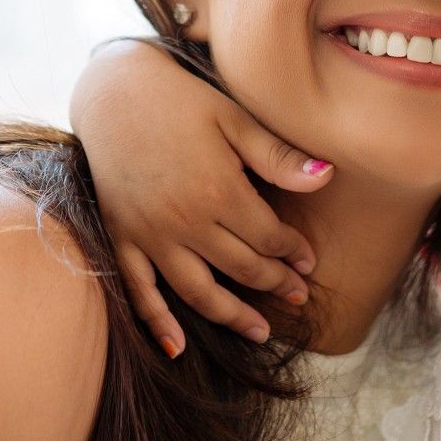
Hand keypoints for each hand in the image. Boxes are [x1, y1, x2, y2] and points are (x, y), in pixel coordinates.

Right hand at [66, 38, 330, 354]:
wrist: (113, 91)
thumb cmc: (180, 99)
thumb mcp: (234, 118)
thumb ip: (277, 156)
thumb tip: (327, 177)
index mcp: (218, 191)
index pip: (268, 237)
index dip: (293, 253)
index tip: (309, 261)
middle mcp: (185, 220)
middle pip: (241, 267)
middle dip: (274, 284)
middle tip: (298, 295)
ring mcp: (150, 234)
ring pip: (197, 290)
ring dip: (232, 316)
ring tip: (259, 331)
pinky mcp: (121, 236)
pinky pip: (139, 290)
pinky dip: (157, 323)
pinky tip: (176, 349)